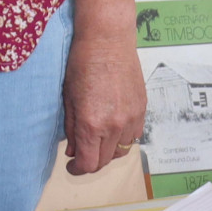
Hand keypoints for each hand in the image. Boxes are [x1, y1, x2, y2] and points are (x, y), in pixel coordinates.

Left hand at [62, 27, 145, 175]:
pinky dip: (122, 139)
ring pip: (122, 151)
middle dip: (91, 162)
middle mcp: (114, 126)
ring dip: (108, 152)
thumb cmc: (82, 64)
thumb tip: (72, 151)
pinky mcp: (142, 110)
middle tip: (81, 155)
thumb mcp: (68, 98)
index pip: (88, 163)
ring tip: (96, 141)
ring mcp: (132, 118)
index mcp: (91, 124)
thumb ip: (71, 128)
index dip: (77, 169)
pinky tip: (112, 129)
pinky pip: (134, 137)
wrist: (108, 41)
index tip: (71, 166)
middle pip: (105, 161)